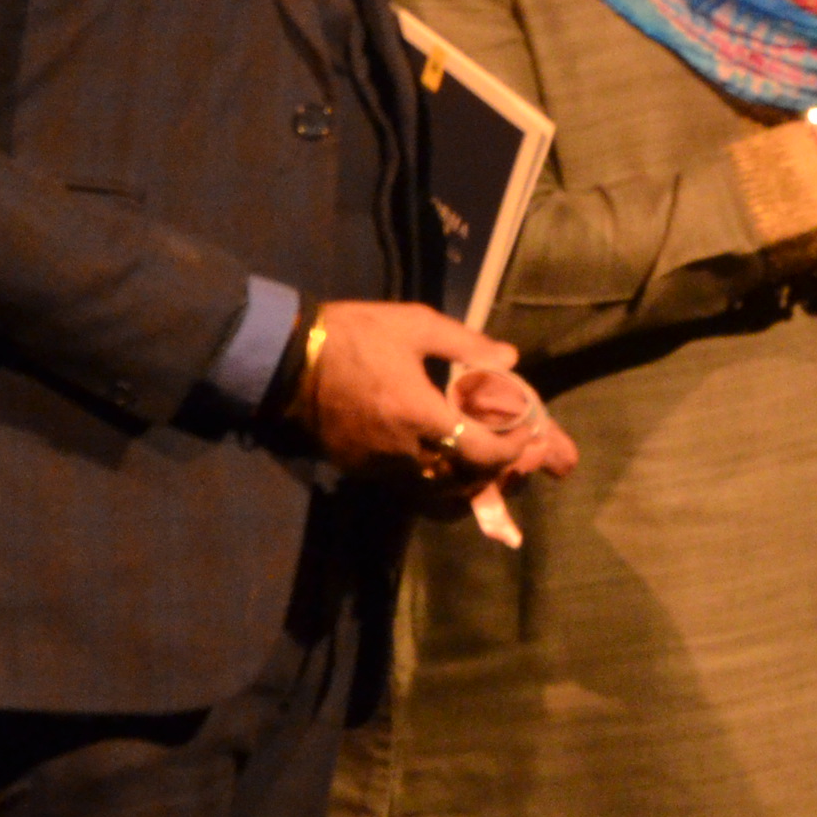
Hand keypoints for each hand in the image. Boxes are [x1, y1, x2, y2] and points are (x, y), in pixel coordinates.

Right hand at [297, 300, 580, 495]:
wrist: (287, 359)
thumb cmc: (353, 336)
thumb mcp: (414, 325)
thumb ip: (466, 344)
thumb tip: (509, 358)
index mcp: (419, 415)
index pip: (481, 452)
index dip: (513, 449)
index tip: (528, 432)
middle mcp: (402, 452)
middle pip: (464, 482)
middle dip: (496, 470)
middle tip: (517, 451)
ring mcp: (379, 467)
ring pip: (437, 492)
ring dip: (467, 480)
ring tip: (486, 456)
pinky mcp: (360, 471)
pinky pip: (409, 488)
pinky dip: (436, 480)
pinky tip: (448, 457)